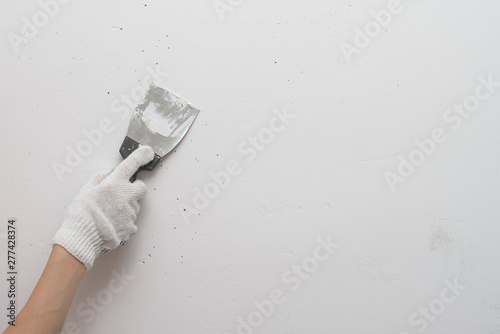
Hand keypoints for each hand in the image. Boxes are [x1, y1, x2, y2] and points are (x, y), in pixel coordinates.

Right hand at [53, 146, 154, 269]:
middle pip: (142, 188)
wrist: (82, 238)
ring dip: (127, 206)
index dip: (140, 156)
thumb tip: (109, 172)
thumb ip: (100, 178)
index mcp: (114, 184)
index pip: (131, 165)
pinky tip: (112, 223)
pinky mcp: (131, 226)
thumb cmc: (81, 214)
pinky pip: (131, 220)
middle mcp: (125, 196)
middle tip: (124, 192)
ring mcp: (130, 212)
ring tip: (110, 213)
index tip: (147, 152)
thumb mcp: (85, 190)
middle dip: (136, 188)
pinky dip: (124, 221)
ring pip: (135, 205)